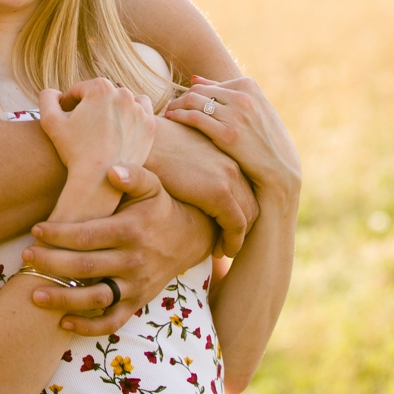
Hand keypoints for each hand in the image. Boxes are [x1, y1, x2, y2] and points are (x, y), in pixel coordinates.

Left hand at [23, 173, 219, 334]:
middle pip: (85, 267)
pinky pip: (111, 323)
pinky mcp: (137, 303)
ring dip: (63, 299)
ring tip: (34, 295)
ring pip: (95, 299)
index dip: (59, 234)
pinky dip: (87, 327)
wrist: (189, 237)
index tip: (36, 230)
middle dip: (51, 263)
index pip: (88, 236)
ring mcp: (136, 285)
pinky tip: (62, 322)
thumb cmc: (159, 208)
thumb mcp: (152, 186)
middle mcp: (134, 260)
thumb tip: (112, 170)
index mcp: (132, 230)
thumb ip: (133, 174)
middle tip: (25, 257)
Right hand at [36, 78, 158, 185]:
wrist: (100, 179)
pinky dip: (132, 116)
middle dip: (91, 107)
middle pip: (101, 95)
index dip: (69, 104)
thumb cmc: (73, 150)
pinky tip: (120, 129)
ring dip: (112, 109)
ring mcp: (139, 109)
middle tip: (83, 126)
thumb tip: (57, 92)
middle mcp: (124, 93)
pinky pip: (141, 112)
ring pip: (122, 101)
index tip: (66, 119)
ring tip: (102, 127)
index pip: (80, 90)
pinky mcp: (150, 125)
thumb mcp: (50, 122)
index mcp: (100, 87)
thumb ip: (47, 98)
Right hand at [126, 116, 255, 254]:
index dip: (240, 212)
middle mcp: (234, 165)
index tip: (227, 229)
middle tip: (228, 244)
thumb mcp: (183, 157)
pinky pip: (236, 224)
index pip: (246, 189)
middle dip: (243, 227)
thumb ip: (195, 170)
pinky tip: (221, 251)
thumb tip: (192, 187)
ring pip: (248, 216)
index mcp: (227, 155)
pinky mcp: (219, 191)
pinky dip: (233, 241)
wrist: (142, 141)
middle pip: (252, 203)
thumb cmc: (154, 148)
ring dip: (237, 237)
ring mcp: (229, 177)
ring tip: (222, 251)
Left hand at [164, 76, 302, 205]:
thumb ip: (226, 92)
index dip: (192, 94)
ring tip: (168, 114)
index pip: (209, 85)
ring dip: (176, 106)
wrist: (278, 168)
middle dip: (181, 99)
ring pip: (193, 101)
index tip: (182, 103)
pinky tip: (170, 120)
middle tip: (169, 108)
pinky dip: (179, 116)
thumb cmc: (264, 140)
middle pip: (199, 91)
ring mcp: (236, 115)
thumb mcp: (254, 109)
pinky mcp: (228, 134)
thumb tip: (194, 78)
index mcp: (249, 86)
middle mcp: (243, 97)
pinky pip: (194, 118)